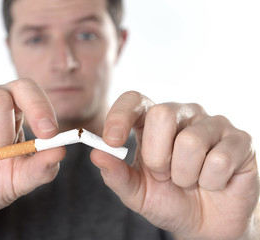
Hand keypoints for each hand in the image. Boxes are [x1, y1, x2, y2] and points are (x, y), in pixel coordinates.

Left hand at [91, 91, 258, 239]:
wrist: (204, 225)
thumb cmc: (168, 201)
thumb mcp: (136, 192)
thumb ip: (115, 174)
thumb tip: (96, 153)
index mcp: (152, 123)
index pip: (135, 99)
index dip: (120, 115)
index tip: (111, 141)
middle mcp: (182, 115)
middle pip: (162, 114)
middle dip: (157, 156)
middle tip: (164, 175)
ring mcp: (212, 125)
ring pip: (190, 141)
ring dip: (185, 175)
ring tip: (190, 181)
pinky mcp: (239, 140)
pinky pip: (219, 159)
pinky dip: (211, 182)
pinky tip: (213, 182)